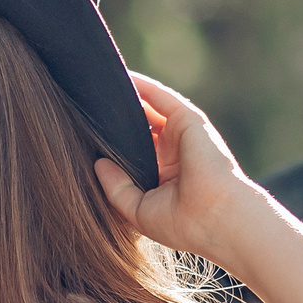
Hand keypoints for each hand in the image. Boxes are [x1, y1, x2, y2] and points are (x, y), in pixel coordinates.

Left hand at [92, 73, 270, 270]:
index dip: (115, 144)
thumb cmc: (183, 224)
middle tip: (87, 108)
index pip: (135, 153)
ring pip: (150, 110)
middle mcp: (174, 153)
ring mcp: (182, 136)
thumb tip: (97, 163)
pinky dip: (143, 86)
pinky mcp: (189, 121)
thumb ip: (117, 187)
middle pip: (140, 128)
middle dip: (118, 120)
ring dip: (128, 100)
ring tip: (98, 89)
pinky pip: (162, 97)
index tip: (87, 135)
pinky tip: (122, 78)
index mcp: (165, 176)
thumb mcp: (138, 209)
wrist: (216, 218)